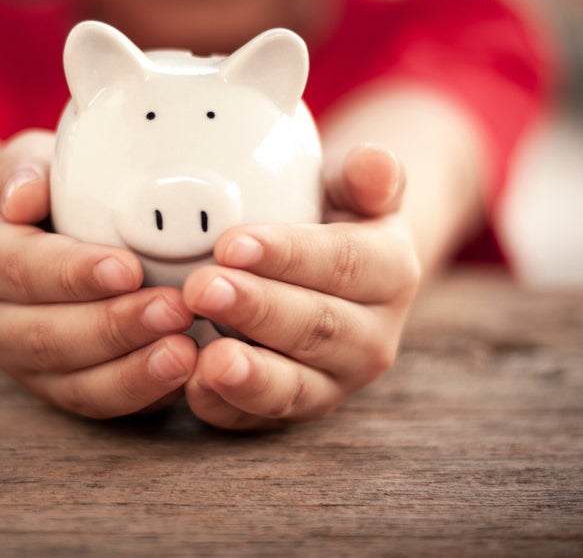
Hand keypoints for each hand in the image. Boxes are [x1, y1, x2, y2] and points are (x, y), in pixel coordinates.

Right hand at [0, 130, 197, 417]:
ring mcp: (25, 365)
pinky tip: (185, 375)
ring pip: (75, 382)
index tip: (130, 268)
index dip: (75, 273)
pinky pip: (99, 404)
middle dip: (115, 327)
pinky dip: (142, 395)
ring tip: (186, 352)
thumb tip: (23, 196)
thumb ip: (22, 169)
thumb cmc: (45, 196)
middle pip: (50, 336)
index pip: (24, 269)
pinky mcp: (61, 391)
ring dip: (133, 371)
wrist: (34, 243)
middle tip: (175, 309)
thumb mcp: (28, 163)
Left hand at [181, 144, 420, 429]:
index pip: (343, 263)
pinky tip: (192, 386)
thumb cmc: (330, 220)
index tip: (232, 243)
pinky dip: (226, 407)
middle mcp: (372, 337)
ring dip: (249, 373)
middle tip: (202, 288)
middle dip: (258, 310)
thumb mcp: (348, 187)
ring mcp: (334, 381)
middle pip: (317, 326)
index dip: (289, 256)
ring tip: (208, 357)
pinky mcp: (295, 410)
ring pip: (295, 385)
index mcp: (391, 272)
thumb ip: (363, 174)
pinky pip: (260, 419)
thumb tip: (376, 163)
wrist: (330, 274)